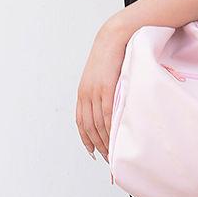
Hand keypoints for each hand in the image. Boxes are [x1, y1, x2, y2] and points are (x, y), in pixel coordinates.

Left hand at [76, 18, 131, 161]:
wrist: (115, 37)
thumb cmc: (114, 56)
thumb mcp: (104, 76)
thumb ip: (106, 92)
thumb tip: (114, 106)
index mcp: (84, 93)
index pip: (82, 123)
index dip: (87, 140)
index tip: (94, 152)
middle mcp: (86, 94)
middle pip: (89, 128)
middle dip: (98, 145)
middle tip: (109, 158)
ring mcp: (96, 92)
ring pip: (98, 124)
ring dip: (106, 141)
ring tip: (115, 152)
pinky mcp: (107, 88)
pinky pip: (107, 114)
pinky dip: (110, 128)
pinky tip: (115, 138)